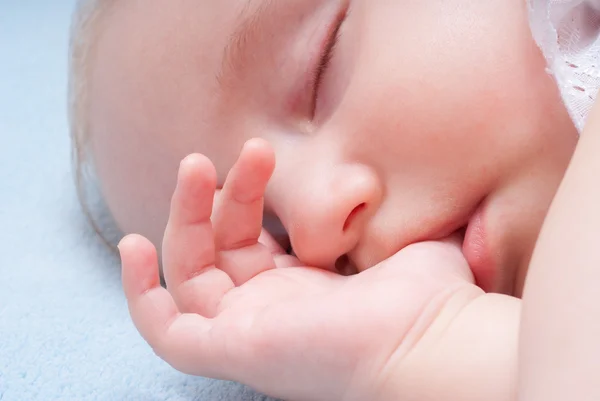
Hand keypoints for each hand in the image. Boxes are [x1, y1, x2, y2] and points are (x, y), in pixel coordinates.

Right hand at [120, 139, 515, 400]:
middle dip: (221, 194)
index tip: (260, 153)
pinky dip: (141, 292)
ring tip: (195, 165)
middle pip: (219, 248)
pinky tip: (134, 245)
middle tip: (243, 150)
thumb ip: (389, 206)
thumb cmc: (429, 297)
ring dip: (185, 217)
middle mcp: (273, 311)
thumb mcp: (402, 234)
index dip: (244, 198)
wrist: (432, 342)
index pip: (253, 242)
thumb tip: (398, 170)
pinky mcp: (230, 349)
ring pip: (190, 274)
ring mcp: (248, 331)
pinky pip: (165, 331)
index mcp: (307, 290)